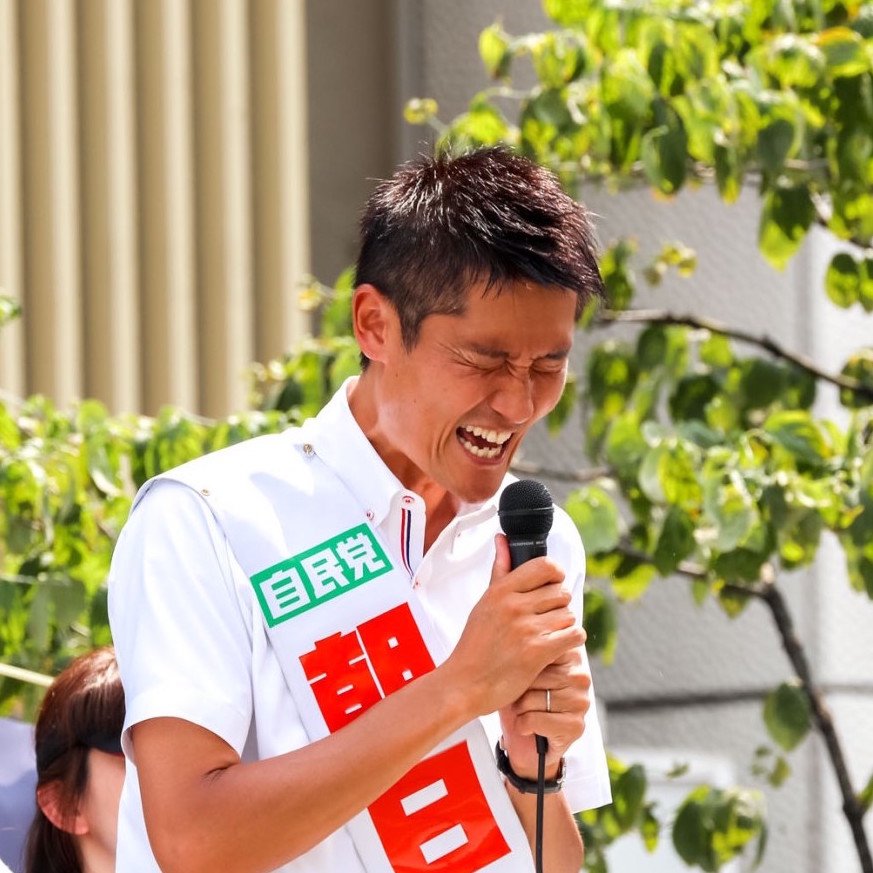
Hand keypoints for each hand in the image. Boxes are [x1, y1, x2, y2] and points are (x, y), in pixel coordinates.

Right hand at [443, 534, 584, 723]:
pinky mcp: (537, 652)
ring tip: (550, 635)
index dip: (556, 575)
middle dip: (559, 606)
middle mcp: (513, 605)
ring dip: (565, 626)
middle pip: (561, 592)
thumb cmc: (474, 644)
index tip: (553, 586)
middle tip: (548, 619)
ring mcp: (525, 629)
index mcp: (501, 590)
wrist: (464, 683)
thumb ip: (500, 569)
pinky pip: (573, 635)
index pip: (546, 566)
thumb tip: (502, 538)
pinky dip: (571, 641)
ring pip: (569, 615)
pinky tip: (558, 647)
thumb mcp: (484, 602)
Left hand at [498, 642, 590, 778]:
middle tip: (520, 697)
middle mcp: (581, 676)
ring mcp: (582, 702)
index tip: (517, 672)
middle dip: (519, 689)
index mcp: (569, 655)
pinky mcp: (576, 726)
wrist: (524, 740)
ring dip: (519, 709)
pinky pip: (536, 720)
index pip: (541, 649)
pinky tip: (526, 726)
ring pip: (533, 699)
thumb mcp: (518, 666)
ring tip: (523, 711)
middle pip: (535, 675)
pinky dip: (522, 725)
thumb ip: (524, 648)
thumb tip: (516, 627)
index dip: (522, 664)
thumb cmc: (518, 696)